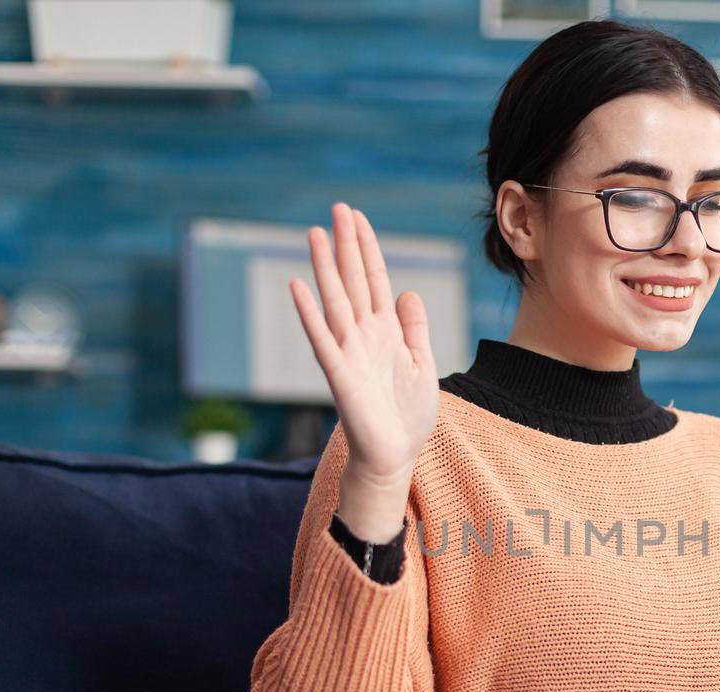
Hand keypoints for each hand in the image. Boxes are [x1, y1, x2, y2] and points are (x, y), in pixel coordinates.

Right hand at [290, 202, 438, 484]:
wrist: (396, 455)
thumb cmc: (407, 415)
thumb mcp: (422, 364)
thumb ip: (415, 328)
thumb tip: (408, 292)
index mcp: (386, 331)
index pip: (375, 279)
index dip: (367, 248)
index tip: (357, 217)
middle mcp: (364, 335)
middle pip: (353, 281)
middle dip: (347, 245)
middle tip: (337, 208)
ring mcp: (349, 352)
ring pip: (335, 301)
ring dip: (325, 268)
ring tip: (315, 233)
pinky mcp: (339, 375)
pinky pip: (322, 339)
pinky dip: (309, 314)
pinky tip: (297, 286)